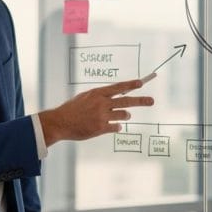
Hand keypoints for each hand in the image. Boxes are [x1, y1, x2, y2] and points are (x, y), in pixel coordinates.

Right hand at [38, 78, 153, 145]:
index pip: (118, 87)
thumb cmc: (72, 109)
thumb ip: (100, 97)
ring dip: (125, 116)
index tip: (141, 83)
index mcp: (97, 93)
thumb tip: (114, 97)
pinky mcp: (100, 128)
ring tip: (124, 116)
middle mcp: (101, 103)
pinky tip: (114, 126)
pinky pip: (116, 127)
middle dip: (141, 100)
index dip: (131, 85)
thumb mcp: (85, 97)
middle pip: (126, 101)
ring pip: (123, 115)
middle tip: (151, 101)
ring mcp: (102, 116)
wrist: (60, 122)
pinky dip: (117, 127)